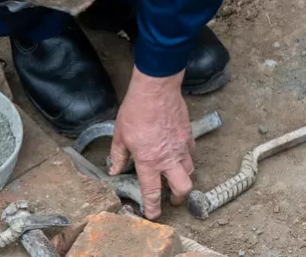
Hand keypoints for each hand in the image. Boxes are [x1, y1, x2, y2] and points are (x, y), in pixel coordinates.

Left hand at [108, 68, 192, 219]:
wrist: (156, 89)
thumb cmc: (136, 111)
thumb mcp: (120, 135)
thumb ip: (118, 155)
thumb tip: (114, 169)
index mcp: (149, 161)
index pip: (152, 192)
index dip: (153, 208)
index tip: (153, 215)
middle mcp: (168, 158)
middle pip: (182, 188)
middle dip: (178, 198)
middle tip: (171, 199)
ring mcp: (181, 147)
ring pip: (190, 170)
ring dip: (183, 177)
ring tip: (175, 176)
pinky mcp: (189, 135)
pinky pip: (191, 152)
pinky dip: (187, 157)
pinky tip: (179, 153)